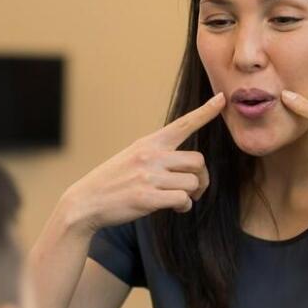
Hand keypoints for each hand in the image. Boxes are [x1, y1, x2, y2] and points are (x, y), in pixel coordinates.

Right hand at [64, 93, 224, 232]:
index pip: (183, 124)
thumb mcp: (132, 157)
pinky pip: (182, 200)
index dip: (205, 112)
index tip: (222, 98)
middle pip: (198, 161)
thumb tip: (187, 169)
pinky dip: (183, 206)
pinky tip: (174, 208)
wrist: (85, 201)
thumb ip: (157, 156)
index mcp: (148, 143)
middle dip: (202, 177)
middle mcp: (150, 156)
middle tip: (194, 188)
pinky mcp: (147, 198)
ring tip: (179, 199)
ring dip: (192, 194)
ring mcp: (148, 177)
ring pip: (193, 182)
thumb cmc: (112, 181)